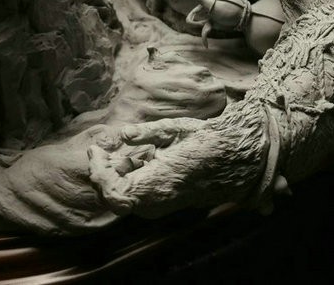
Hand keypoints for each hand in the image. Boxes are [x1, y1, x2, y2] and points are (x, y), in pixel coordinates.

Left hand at [88, 105, 266, 217]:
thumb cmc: (208, 139)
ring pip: (124, 197)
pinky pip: (137, 195)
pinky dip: (128, 177)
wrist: (237, 158)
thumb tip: (121, 133)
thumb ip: (146, 133)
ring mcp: (162, 205)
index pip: (115, 194)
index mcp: (161, 183)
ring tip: (118, 150)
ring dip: (115, 174)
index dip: (99, 174)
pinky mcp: (164, 202)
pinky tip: (135, 157)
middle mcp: (159, 201)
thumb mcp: (177, 128)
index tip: (95, 150)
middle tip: (100, 149)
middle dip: (103, 173)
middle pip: (115, 198)